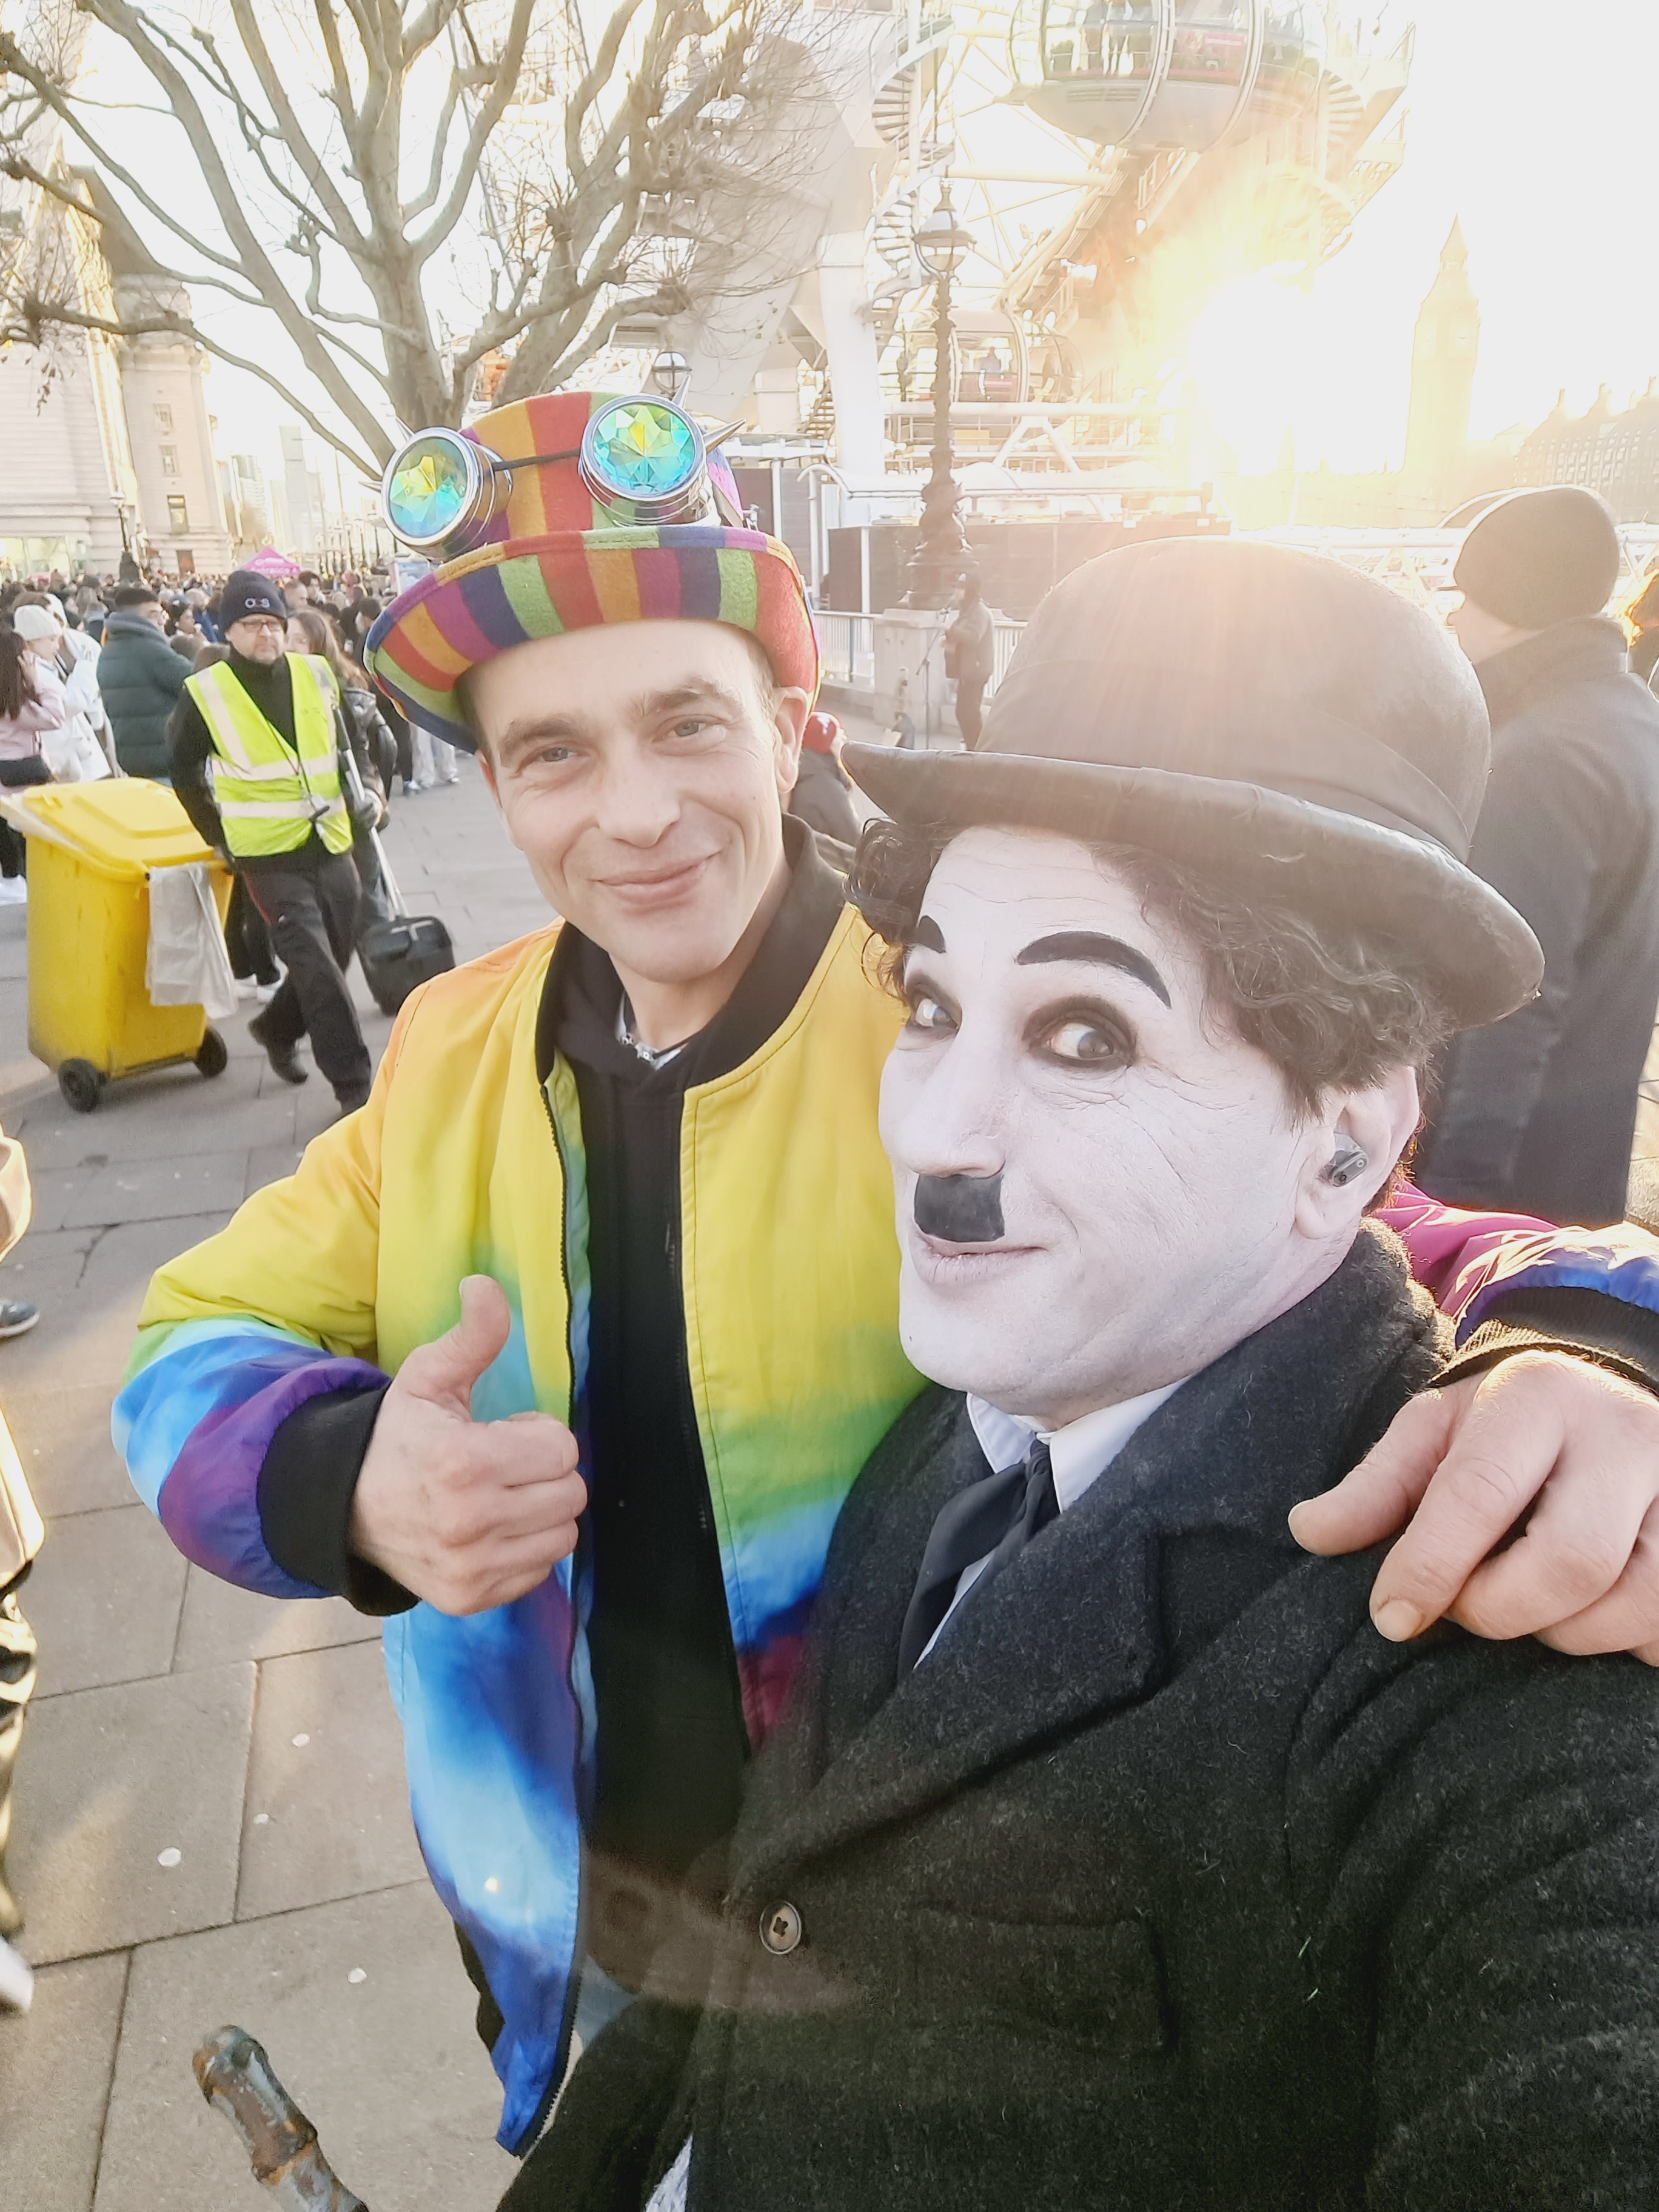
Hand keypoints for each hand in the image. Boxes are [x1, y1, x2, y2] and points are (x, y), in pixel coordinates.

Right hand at [350, 1274, 585, 1614]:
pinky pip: (540, 1571)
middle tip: (506, 1464)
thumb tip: (485, 1285)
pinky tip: (491, 1529)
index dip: (539, 1434)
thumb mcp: (428, 1378)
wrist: (345, 1508)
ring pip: (563, 1535)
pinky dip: (525, 1549)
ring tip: (500, 1495)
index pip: (562, 1449)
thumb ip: (471, 1336)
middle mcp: (470, 1522)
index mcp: (463, 1462)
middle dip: (546, 1472)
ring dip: (542, 1512)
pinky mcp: (469, 1599)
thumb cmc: (398, 1437)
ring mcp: (470, 1568)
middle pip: (570, 1493)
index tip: (506, 1433)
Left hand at [1288, 1351, 1658, 1662]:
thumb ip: (1376, 1486)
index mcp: (1537, 1402)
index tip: (1390, 1616)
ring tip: (1526, 1608)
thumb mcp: (1432, 1429)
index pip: (1480, 1493)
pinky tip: (1587, 1616)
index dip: (1430, 1567)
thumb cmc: (1505, 1421)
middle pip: (1571, 1561)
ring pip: (1637, 1604)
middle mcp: (1623, 1441)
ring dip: (1566, 1635)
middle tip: (1466, 1608)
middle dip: (1502, 1609)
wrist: (1606, 1383)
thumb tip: (1308, 1533)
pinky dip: (1628, 1643)